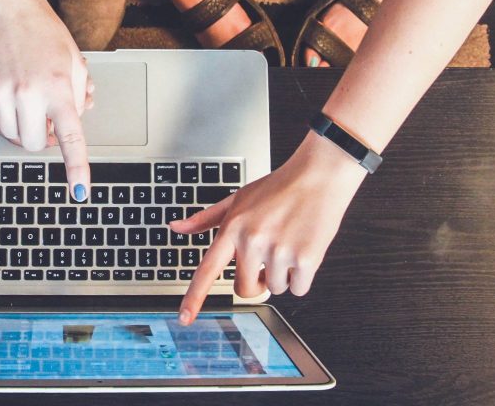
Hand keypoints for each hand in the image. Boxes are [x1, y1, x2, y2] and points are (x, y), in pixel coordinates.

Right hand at [0, 0, 92, 199]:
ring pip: (11, 133)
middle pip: (33, 143)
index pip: (71, 138)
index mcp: (59, 88)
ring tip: (26, 95)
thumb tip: (74, 122)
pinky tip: (7, 85)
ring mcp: (2, 92)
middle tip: (44, 117)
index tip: (80, 191)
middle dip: (40, 137)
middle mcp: (29, 93)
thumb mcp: (74, 62)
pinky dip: (2, 109)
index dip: (76, 168)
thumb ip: (78, 96)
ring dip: (21, 123)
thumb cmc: (44, 33)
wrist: (7, 9)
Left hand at [171, 132, 366, 323]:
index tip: (185, 318)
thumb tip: (176, 228)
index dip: (194, 297)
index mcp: (233, 228)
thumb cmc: (278, 187)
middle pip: (245, 289)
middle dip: (256, 282)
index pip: (208, 270)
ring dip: (282, 275)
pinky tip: (303, 250)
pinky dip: (302, 277)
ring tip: (288, 244)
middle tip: (266, 261)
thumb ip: (206, 219)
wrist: (318, 176)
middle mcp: (253, 241)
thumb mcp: (237, 198)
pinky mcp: (306, 259)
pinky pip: (298, 289)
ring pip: (275, 289)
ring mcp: (279, 251)